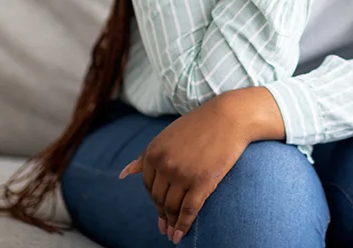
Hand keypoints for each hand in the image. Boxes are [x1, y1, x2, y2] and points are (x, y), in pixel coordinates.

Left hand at [118, 91, 269, 244]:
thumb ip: (145, 156)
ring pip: (172, 207)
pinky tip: (180, 235)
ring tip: (172, 233)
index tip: (159, 208)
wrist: (231, 116)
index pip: (148, 185)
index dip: (154, 199)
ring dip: (171, 223)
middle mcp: (164, 164)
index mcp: (153, 152)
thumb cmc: (201, 124)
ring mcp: (182, 174)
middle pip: (158, 198)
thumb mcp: (167, 136)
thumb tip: (121, 175)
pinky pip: (189, 210)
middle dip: (161, 214)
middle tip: (164, 227)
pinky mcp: (202, 182)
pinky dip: (183, 225)